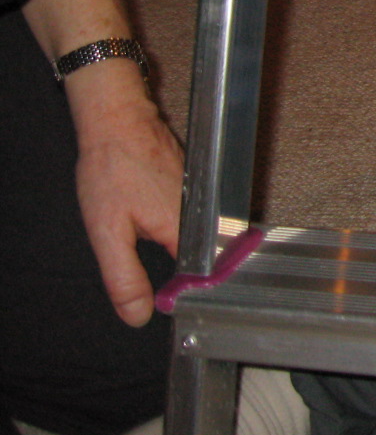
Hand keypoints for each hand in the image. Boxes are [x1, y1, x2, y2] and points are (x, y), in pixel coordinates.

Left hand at [66, 63, 183, 326]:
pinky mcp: (197, 181)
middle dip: (191, 272)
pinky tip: (164, 224)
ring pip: (207, 234)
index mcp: (185, 228)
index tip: (170, 302)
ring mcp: (204, 193)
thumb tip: (138, 315)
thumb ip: (124, 277)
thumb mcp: (107, 233)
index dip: (187, 293)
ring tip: (169, 254)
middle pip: (210, 256)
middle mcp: (205, 211)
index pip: (202, 275)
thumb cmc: (112, 170)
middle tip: (165, 281)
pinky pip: (201, 215)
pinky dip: (188, 226)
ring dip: (191, 249)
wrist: (119, 120)